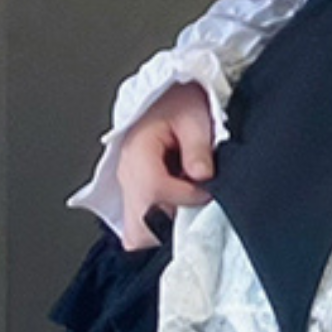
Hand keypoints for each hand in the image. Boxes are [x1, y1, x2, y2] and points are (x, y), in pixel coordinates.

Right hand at [119, 80, 216, 247]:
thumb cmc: (179, 104)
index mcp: (137, 152)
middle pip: (137, 226)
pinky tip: (176, 206)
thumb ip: (198, 148)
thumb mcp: (195, 119)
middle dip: (170, 222)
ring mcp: (128, 189)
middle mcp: (127, 175)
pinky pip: (139, 227)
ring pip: (135, 233)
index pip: (153, 190)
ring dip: (164, 226)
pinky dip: (158, 225)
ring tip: (184, 200)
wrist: (168, 98)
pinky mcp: (135, 197)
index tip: (204, 188)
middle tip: (192, 200)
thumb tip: (202, 176)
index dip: (185, 195)